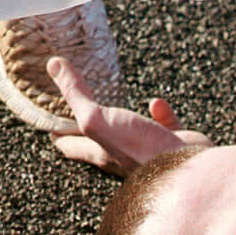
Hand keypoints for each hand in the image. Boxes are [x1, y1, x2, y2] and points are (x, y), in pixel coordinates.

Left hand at [44, 53, 205, 171]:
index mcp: (99, 153)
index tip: (48, 120)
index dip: (56, 133)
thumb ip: (76, 94)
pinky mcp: (174, 145)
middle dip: (90, 126)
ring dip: (126, 119)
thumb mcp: (96, 119)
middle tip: (82, 108)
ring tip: (118, 105)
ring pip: (133, 135)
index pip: (69, 146)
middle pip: (99, 141)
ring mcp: (149, 151)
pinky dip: (161, 114)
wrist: (188, 169)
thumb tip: (53, 65)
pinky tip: (157, 103)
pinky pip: (165, 126)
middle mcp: (121, 155)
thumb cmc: (138, 149)